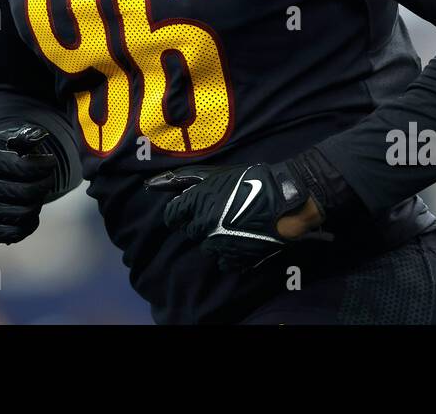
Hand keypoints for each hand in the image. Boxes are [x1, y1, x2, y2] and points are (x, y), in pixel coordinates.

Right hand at [0, 123, 58, 244]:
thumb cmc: (0, 152)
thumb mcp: (10, 137)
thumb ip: (26, 136)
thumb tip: (39, 136)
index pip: (22, 168)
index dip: (44, 165)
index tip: (52, 161)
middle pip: (26, 193)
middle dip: (45, 184)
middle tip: (48, 178)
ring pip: (24, 212)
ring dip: (38, 202)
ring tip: (37, 191)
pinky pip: (17, 233)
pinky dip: (31, 222)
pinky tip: (31, 208)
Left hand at [144, 161, 320, 271]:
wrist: (284, 200)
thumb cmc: (251, 181)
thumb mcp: (217, 174)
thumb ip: (185, 180)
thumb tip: (151, 184)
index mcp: (196, 203)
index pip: (172, 215)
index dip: (179, 213)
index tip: (187, 212)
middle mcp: (203, 225)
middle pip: (190, 231)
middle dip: (200, 224)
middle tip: (218, 214)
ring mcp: (218, 244)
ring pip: (206, 247)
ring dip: (215, 239)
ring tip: (232, 227)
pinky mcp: (235, 258)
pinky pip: (222, 262)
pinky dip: (229, 254)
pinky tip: (240, 241)